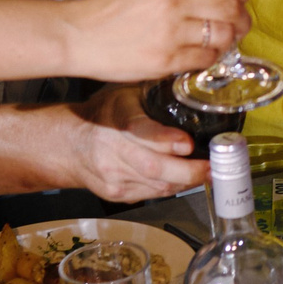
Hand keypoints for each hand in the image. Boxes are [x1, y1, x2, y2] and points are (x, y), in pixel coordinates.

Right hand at [59, 86, 209, 198]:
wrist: (71, 145)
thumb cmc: (103, 115)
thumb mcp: (126, 95)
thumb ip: (153, 96)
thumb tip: (192, 89)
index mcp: (115, 119)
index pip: (140, 131)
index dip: (166, 139)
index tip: (187, 143)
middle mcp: (112, 151)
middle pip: (153, 167)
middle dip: (188, 170)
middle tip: (212, 166)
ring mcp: (113, 176)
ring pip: (157, 185)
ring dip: (186, 181)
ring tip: (207, 173)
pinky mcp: (116, 194)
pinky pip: (152, 194)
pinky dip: (173, 187)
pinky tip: (186, 179)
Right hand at [73, 0, 250, 78]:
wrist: (80, 35)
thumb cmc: (114, 11)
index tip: (241, 0)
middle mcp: (174, 1)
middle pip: (232, 9)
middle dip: (242, 20)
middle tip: (238, 26)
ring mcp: (171, 32)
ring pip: (224, 36)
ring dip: (229, 42)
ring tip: (220, 43)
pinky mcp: (166, 60)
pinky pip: (206, 60)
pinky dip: (209, 60)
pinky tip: (200, 57)